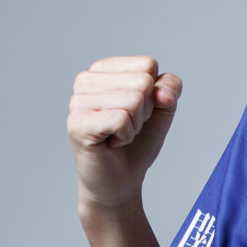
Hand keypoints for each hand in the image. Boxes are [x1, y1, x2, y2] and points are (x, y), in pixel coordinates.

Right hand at [67, 55, 181, 209]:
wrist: (121, 181)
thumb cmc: (137, 144)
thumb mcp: (162, 110)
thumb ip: (170, 88)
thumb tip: (163, 92)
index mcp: (104, 69)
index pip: (147, 65)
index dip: (153, 94)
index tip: (136, 112)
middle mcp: (86, 80)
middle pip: (142, 82)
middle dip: (145, 112)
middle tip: (127, 128)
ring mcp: (77, 101)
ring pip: (133, 100)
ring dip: (135, 126)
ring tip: (118, 136)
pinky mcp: (77, 123)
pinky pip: (121, 119)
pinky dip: (126, 137)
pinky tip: (111, 144)